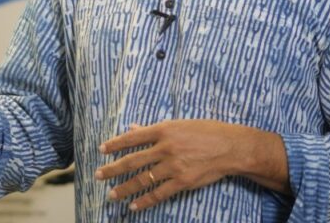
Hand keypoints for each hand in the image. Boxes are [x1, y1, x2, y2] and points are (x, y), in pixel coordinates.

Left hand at [95, 120, 261, 211]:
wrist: (231, 147)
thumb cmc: (206, 131)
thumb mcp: (178, 124)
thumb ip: (154, 129)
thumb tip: (132, 128)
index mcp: (163, 130)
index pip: (132, 137)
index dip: (115, 144)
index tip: (101, 149)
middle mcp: (165, 148)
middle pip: (132, 160)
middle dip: (113, 169)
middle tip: (98, 175)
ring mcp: (173, 166)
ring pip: (142, 179)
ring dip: (124, 188)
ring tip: (112, 194)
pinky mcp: (183, 181)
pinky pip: (159, 193)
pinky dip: (144, 201)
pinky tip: (133, 205)